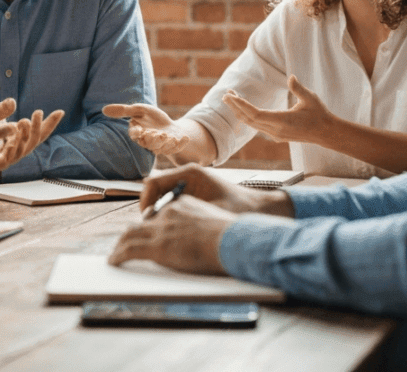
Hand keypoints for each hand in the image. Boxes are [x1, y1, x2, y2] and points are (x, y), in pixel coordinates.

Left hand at [0, 108, 65, 171]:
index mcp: (14, 136)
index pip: (37, 131)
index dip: (49, 123)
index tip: (60, 112)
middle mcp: (13, 148)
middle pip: (33, 141)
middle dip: (39, 127)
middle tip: (38, 112)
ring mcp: (5, 158)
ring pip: (22, 150)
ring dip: (26, 136)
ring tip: (25, 121)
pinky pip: (6, 160)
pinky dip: (12, 149)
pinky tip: (13, 138)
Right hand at [102, 103, 190, 156]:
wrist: (169, 126)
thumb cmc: (152, 117)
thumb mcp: (139, 110)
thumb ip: (123, 110)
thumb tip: (103, 109)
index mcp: (138, 133)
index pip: (135, 135)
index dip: (137, 133)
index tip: (139, 130)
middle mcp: (148, 142)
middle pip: (149, 143)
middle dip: (155, 139)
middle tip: (160, 134)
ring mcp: (161, 146)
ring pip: (162, 148)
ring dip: (167, 144)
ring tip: (172, 136)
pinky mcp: (172, 148)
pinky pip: (176, 148)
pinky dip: (181, 144)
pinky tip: (185, 137)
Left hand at [108, 195, 235, 274]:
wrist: (233, 240)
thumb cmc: (232, 236)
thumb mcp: (216, 221)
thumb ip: (203, 224)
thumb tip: (206, 238)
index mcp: (183, 204)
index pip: (159, 212)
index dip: (150, 224)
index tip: (147, 232)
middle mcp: (168, 214)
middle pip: (141, 222)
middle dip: (131, 233)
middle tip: (124, 243)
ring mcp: (161, 230)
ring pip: (130, 234)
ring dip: (121, 245)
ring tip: (115, 254)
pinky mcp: (156, 246)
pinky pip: (129, 250)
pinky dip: (118, 255)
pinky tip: (113, 261)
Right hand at [135, 164, 292, 216]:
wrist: (261, 210)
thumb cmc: (240, 211)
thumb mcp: (210, 214)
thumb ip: (186, 216)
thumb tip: (159, 225)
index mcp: (190, 174)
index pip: (154, 182)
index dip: (145, 202)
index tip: (147, 221)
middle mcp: (187, 176)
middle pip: (155, 190)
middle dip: (150, 210)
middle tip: (150, 230)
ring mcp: (190, 185)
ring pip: (162, 197)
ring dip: (159, 214)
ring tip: (161, 232)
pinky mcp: (194, 195)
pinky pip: (172, 203)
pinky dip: (169, 216)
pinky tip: (174, 231)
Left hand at [222, 75, 333, 143]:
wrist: (326, 133)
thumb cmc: (319, 114)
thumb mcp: (310, 99)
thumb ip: (298, 88)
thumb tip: (291, 77)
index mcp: (282, 121)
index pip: (255, 114)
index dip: (241, 105)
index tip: (231, 96)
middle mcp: (276, 130)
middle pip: (249, 119)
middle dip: (235, 107)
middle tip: (226, 95)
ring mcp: (275, 135)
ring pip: (252, 124)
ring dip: (240, 112)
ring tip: (232, 99)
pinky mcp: (277, 135)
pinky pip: (257, 126)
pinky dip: (248, 117)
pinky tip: (243, 109)